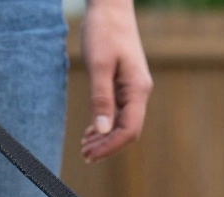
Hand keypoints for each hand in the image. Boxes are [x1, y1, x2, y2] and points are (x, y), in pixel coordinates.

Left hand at [79, 0, 151, 163]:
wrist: (111, 6)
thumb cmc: (105, 31)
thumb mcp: (99, 65)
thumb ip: (101, 99)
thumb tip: (103, 130)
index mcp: (137, 90)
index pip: (129, 130)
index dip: (111, 146)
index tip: (91, 154)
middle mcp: (139, 92)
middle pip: (127, 130)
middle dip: (107, 145)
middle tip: (84, 154)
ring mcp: (132, 89)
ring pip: (123, 122)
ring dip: (105, 137)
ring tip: (85, 146)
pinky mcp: (124, 84)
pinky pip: (118, 111)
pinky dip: (105, 124)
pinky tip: (92, 131)